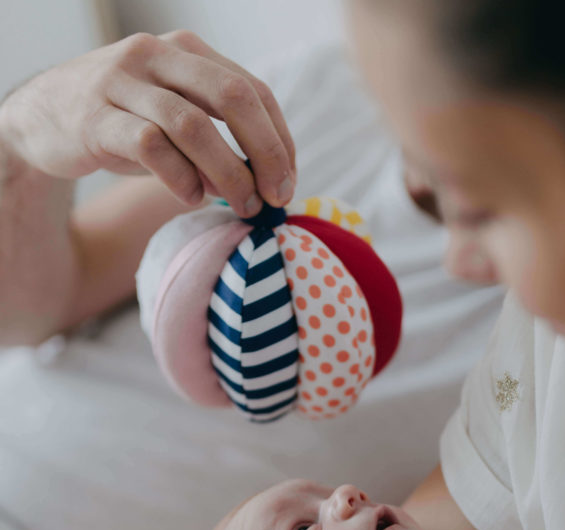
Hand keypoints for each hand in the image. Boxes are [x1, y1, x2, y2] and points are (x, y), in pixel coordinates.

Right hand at [0, 31, 295, 213]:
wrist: (41, 120)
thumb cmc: (121, 124)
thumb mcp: (173, 120)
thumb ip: (218, 137)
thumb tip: (268, 183)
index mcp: (187, 53)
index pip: (253, 90)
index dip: (280, 140)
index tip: (288, 183)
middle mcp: (157, 56)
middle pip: (233, 97)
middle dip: (266, 152)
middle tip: (276, 197)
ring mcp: (124, 83)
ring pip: (193, 124)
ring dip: (227, 173)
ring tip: (240, 205)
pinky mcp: (96, 117)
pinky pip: (150, 147)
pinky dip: (180, 178)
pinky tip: (190, 199)